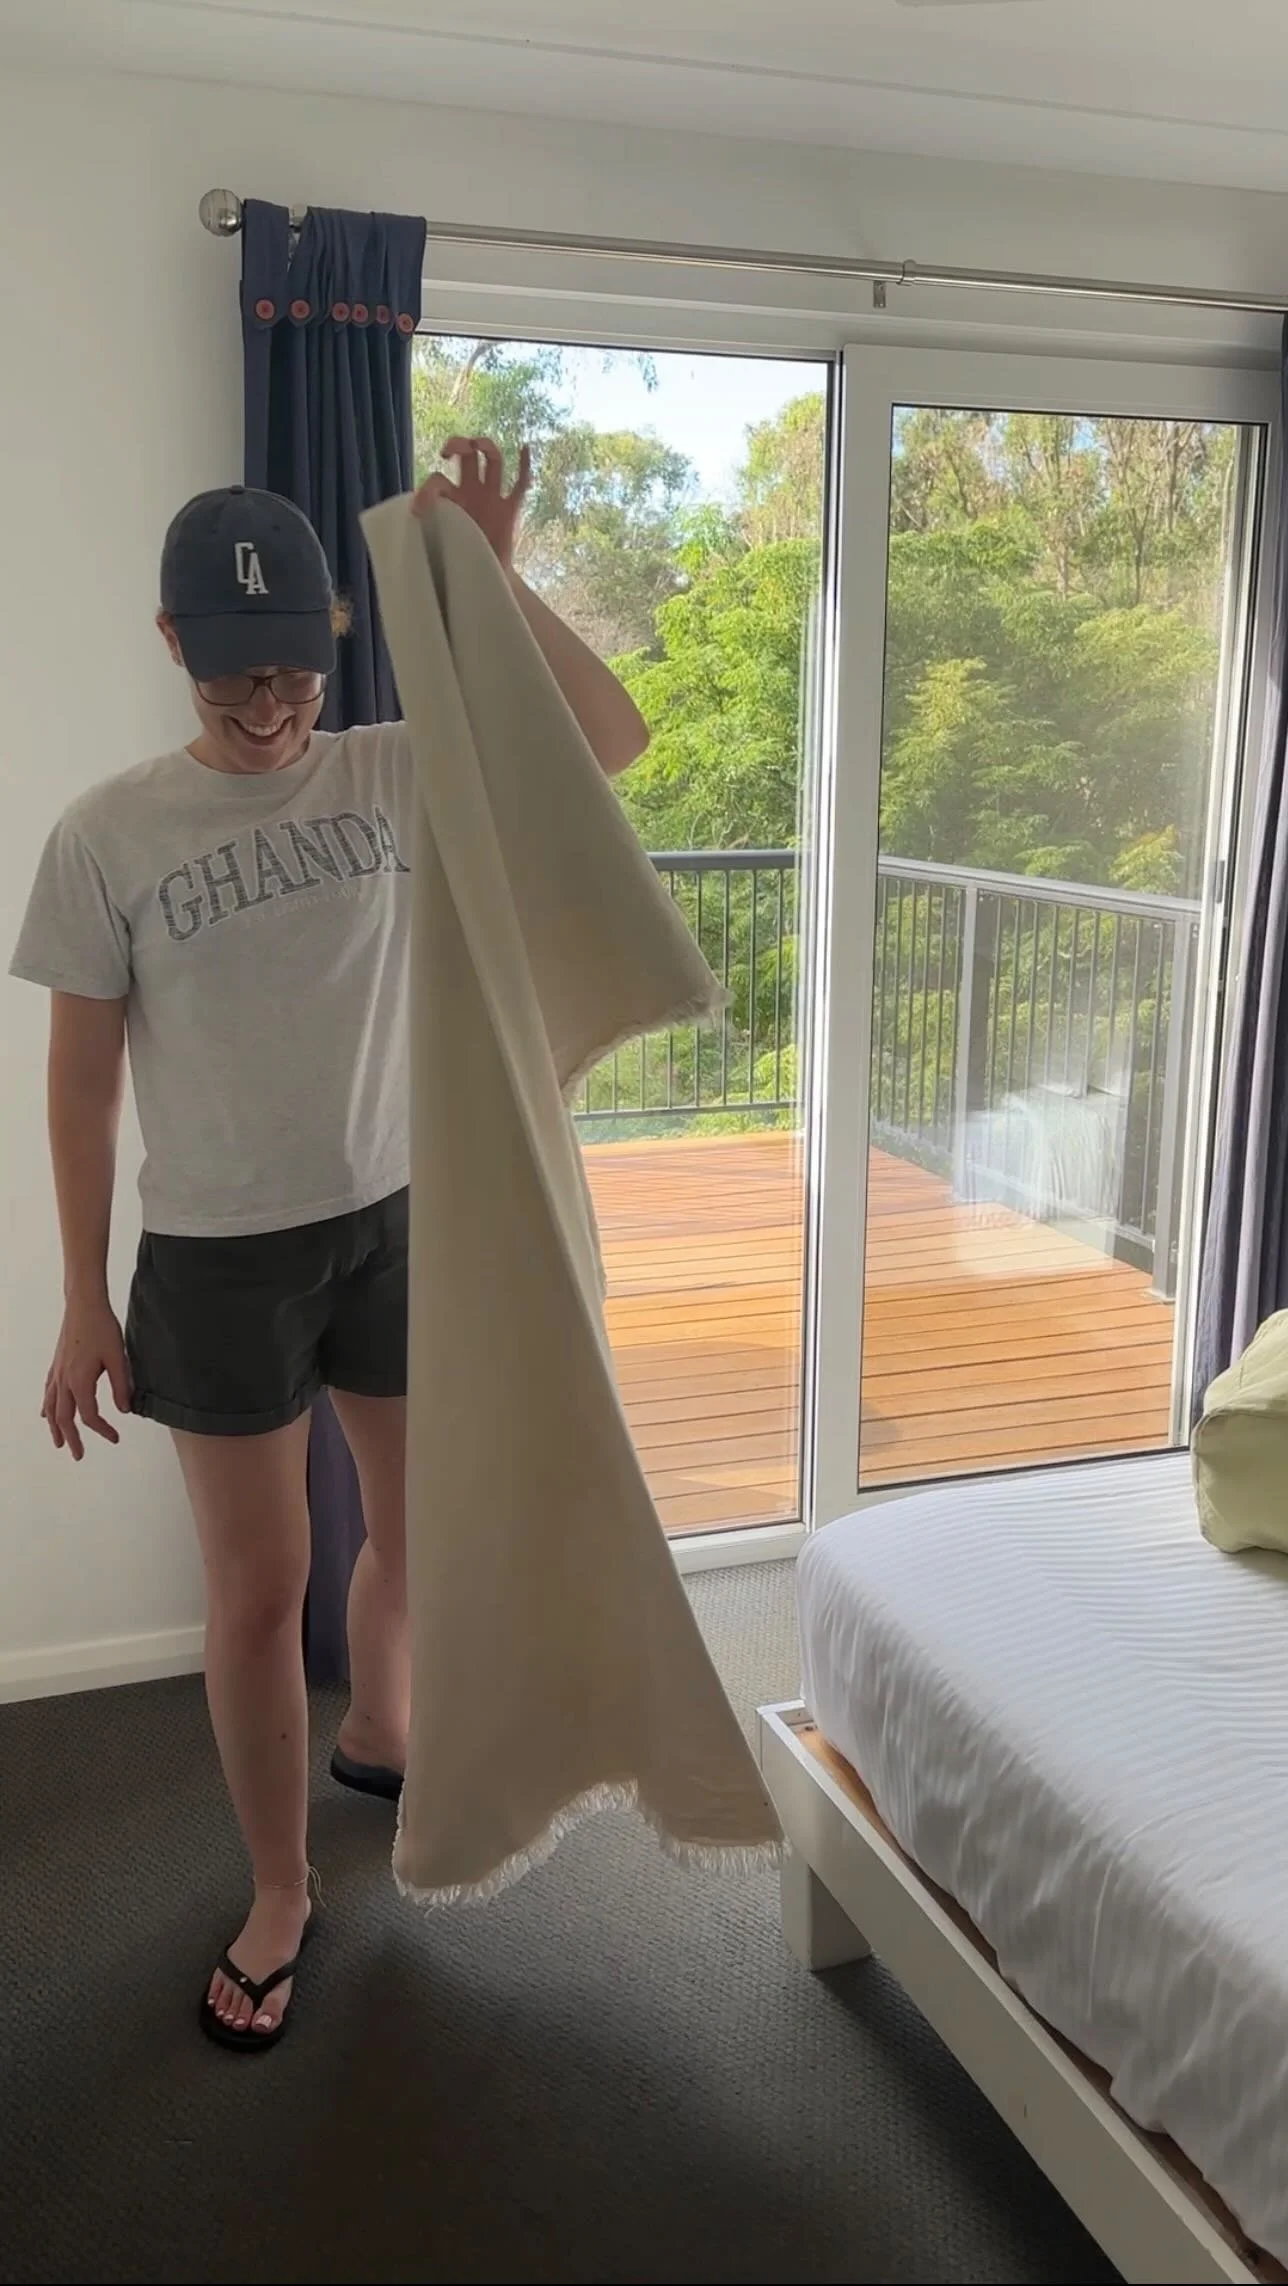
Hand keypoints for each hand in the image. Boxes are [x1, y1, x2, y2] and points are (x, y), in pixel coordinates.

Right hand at [42, 1296, 131, 1460]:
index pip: (90, 1415)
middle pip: (65, 1417)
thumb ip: (121, 1386)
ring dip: (55, 1427)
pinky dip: (47, 1406)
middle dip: (71, 1438)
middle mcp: (64, 1380)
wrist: (84, 1304)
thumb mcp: (118, 1358)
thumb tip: (124, 1410)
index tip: (116, 1438)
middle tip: (78, 1455)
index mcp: (80, 1381)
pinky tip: (46, 1413)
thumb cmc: (102, 1328)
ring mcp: (57, 1372)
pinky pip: (48, 1392)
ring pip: (52, 1407)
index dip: (103, 1430)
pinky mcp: (57, 1364)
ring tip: (58, 1442)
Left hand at [411, 435, 531, 570]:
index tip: (418, 509)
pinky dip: (524, 466)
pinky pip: (520, 484)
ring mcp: (492, 498)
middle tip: (448, 452)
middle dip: (458, 445)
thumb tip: (405, 527)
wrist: (483, 578)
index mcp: (452, 498)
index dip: (427, 489)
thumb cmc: (458, 561)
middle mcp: (472, 492)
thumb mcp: (437, 545)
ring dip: (485, 447)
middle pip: (467, 455)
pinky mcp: (510, 510)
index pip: (438, 479)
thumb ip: (426, 532)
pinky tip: (524, 448)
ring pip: (493, 460)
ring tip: (477, 444)